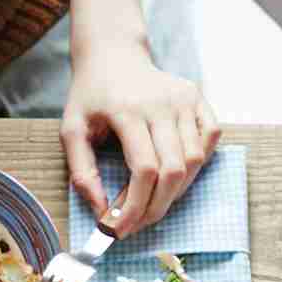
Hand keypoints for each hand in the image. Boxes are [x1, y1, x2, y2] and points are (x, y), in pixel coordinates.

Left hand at [62, 0, 218, 236]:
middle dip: (157, 206)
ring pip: (194, 161)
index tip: (121, 228)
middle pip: (174, 171)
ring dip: (176, 190)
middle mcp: (161, 103)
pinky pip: (209, 140)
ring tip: (155, 198)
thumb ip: (81, 171)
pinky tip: (177, 170)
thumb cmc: (91, 95)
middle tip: (139, 222)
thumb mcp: (72, 129)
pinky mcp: (198, 98)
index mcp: (127, 109)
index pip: (144, 170)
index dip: (136, 206)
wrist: (112, 53)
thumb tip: (102, 211)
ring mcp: (184, 99)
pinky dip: (198, 163)